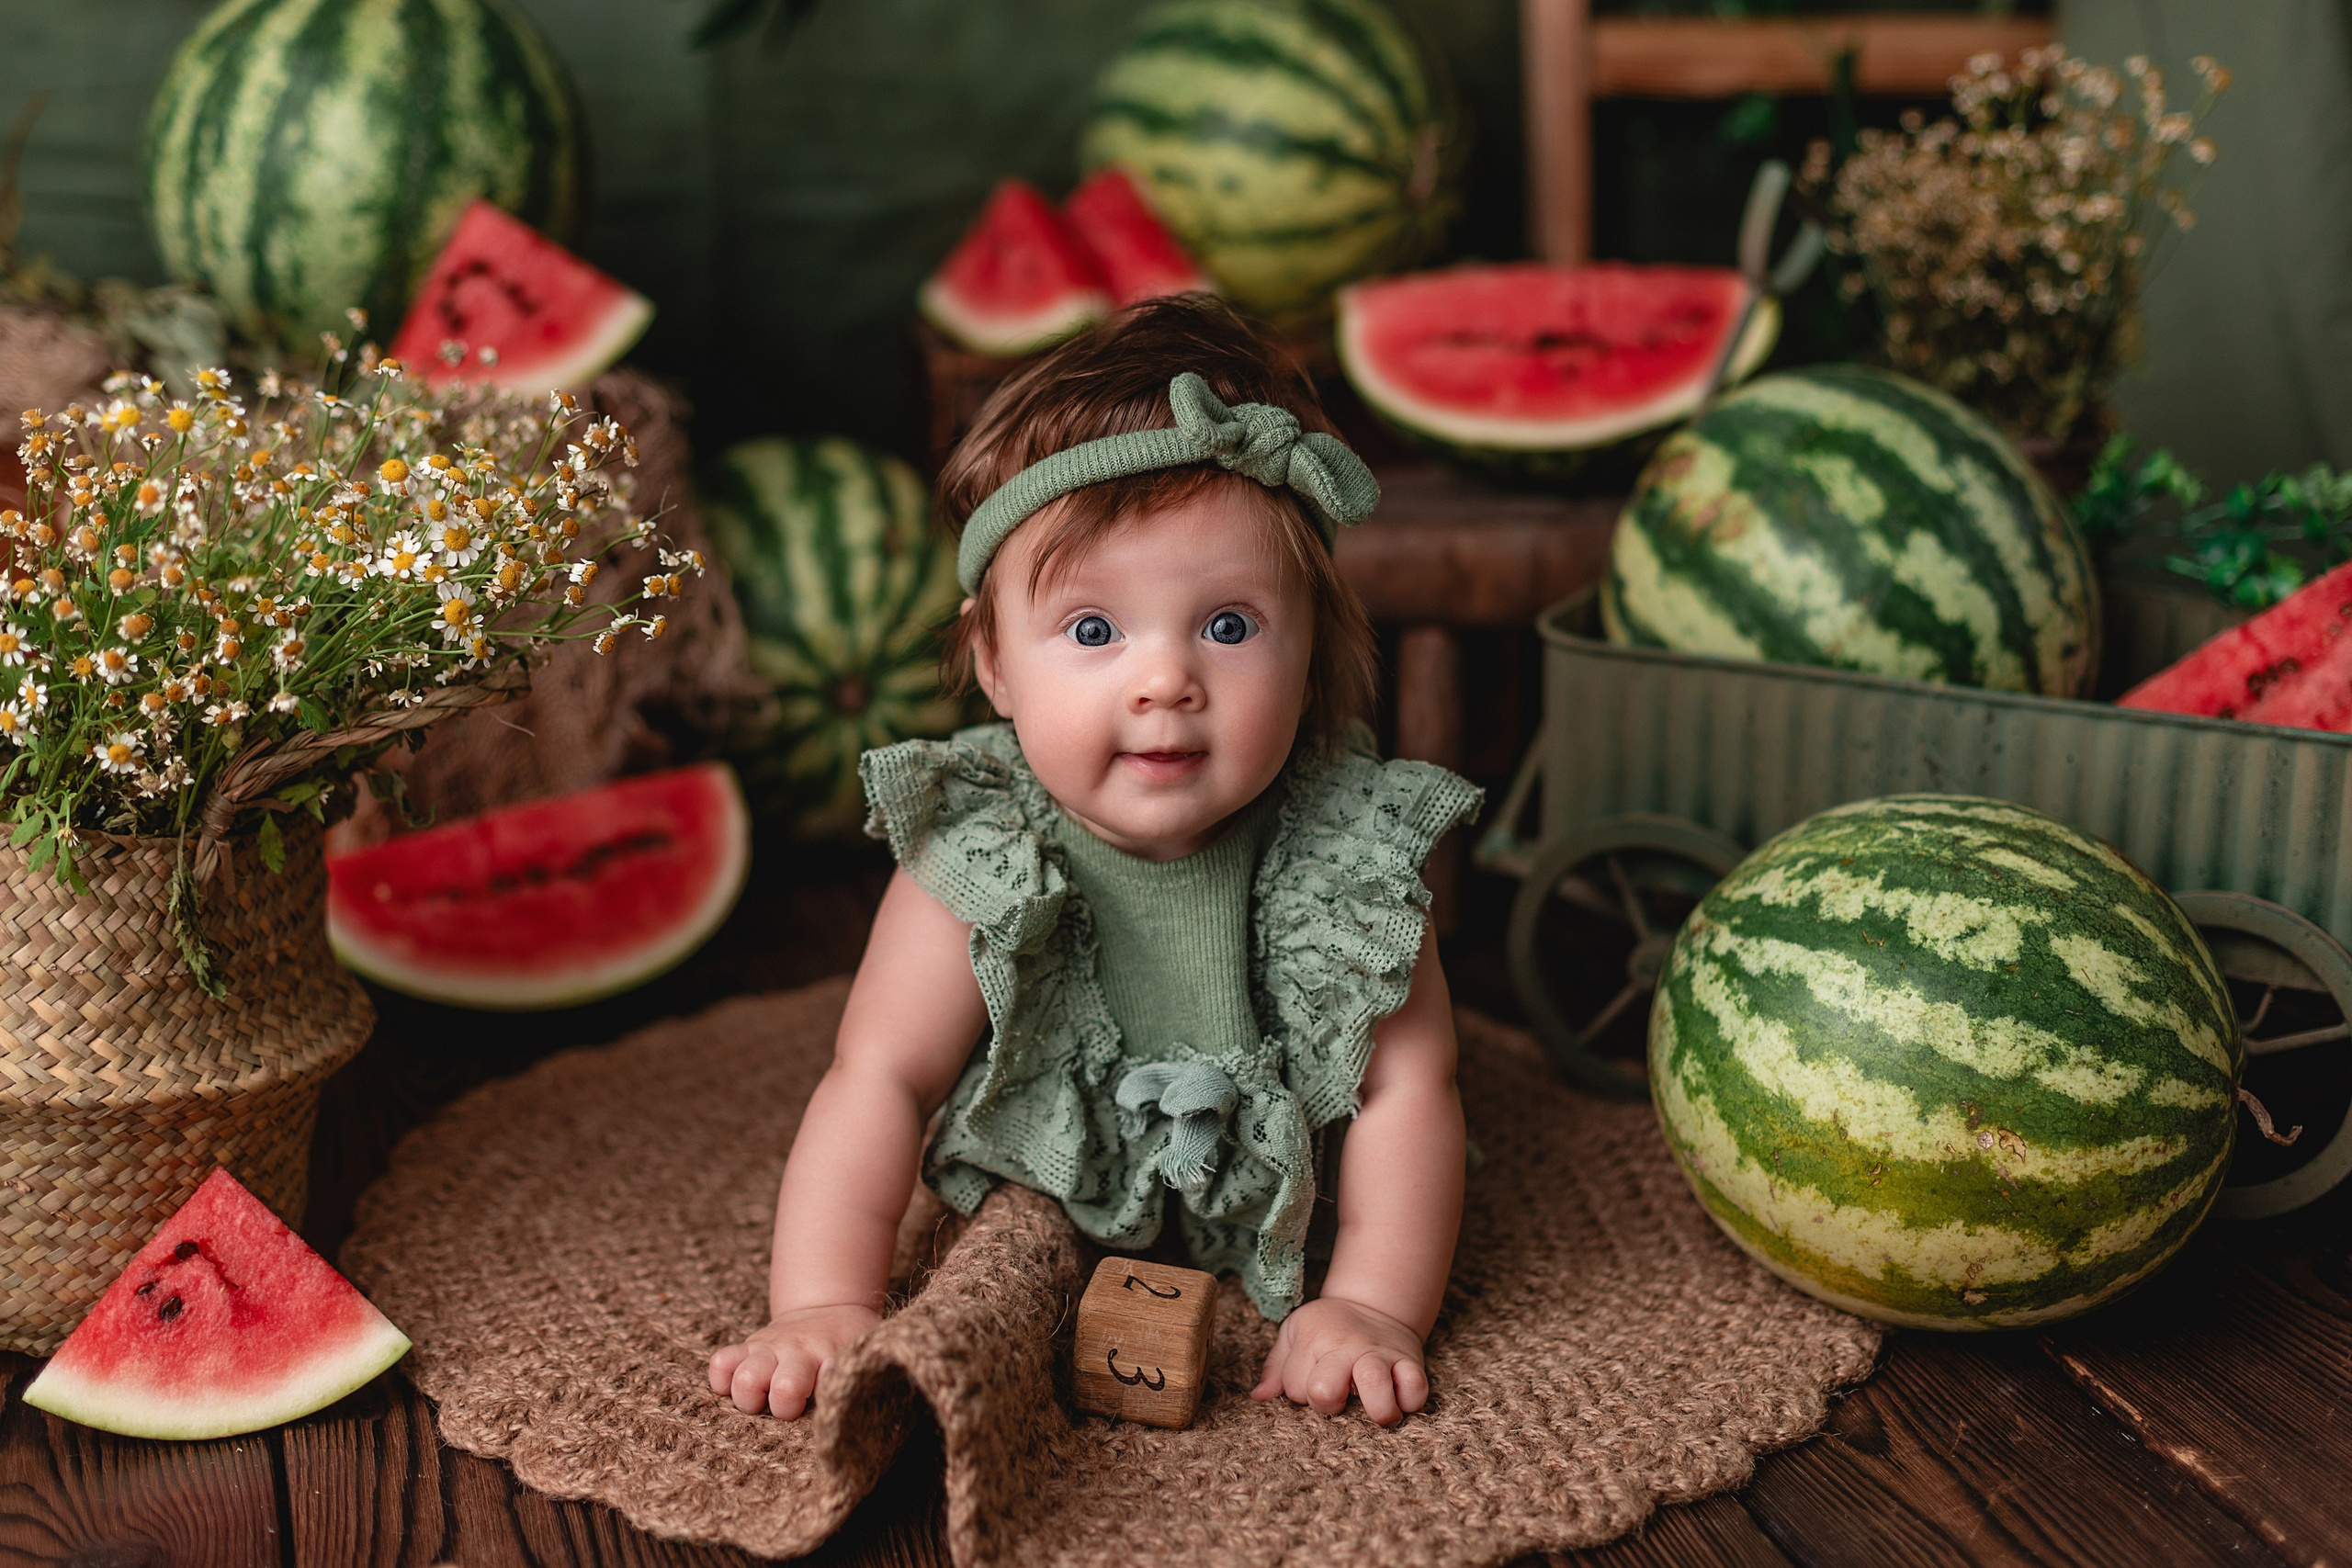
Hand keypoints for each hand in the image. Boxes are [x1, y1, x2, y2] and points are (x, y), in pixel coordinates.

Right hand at [708, 1302, 880, 1419]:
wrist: (830, 1308)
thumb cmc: (850, 1344)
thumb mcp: (867, 1356)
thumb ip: (868, 1381)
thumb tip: (861, 1422)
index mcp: (833, 1356)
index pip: (829, 1387)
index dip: (826, 1404)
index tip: (828, 1408)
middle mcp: (799, 1352)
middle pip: (785, 1388)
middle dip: (785, 1409)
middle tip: (793, 1408)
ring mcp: (770, 1348)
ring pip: (746, 1379)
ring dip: (751, 1400)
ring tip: (763, 1401)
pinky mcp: (748, 1347)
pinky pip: (721, 1363)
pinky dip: (724, 1383)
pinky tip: (738, 1388)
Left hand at [1249, 1294, 1428, 1424]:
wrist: (1374, 1302)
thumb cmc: (1327, 1326)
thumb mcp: (1294, 1333)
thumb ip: (1276, 1367)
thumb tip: (1259, 1397)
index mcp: (1315, 1341)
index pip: (1297, 1388)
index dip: (1301, 1393)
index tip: (1313, 1380)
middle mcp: (1347, 1347)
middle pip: (1324, 1390)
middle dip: (1328, 1405)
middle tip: (1341, 1399)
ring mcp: (1380, 1354)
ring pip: (1375, 1387)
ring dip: (1374, 1410)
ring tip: (1375, 1411)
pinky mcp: (1410, 1361)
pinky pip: (1415, 1389)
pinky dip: (1409, 1402)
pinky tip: (1399, 1399)